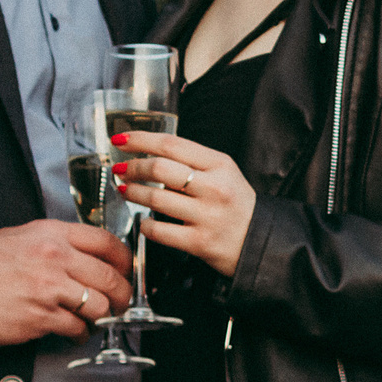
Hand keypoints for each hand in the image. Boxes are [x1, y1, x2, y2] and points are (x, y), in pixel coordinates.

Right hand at [0, 219, 133, 345]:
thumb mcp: (21, 236)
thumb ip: (56, 241)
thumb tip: (86, 255)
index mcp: (53, 234)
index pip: (107, 243)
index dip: (125, 260)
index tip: (127, 271)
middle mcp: (55, 258)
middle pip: (111, 277)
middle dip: (122, 295)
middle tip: (120, 303)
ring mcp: (49, 289)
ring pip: (99, 305)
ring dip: (102, 317)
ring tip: (95, 320)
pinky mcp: (39, 318)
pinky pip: (76, 328)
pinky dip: (80, 334)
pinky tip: (74, 333)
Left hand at [114, 131, 254, 282]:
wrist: (259, 240)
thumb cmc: (236, 204)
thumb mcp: (224, 172)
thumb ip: (194, 161)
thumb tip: (151, 152)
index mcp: (220, 164)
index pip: (172, 144)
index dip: (141, 140)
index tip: (121, 139)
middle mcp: (214, 188)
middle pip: (160, 169)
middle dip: (133, 167)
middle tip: (121, 169)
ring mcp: (206, 216)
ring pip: (156, 198)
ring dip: (132, 193)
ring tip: (124, 190)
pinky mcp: (198, 242)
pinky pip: (159, 231)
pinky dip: (144, 224)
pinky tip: (143, 220)